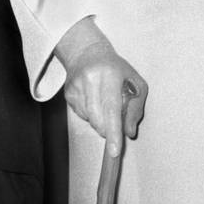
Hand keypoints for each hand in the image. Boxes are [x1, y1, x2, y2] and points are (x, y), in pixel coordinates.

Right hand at [55, 18, 147, 157]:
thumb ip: (135, 109)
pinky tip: (92, 98)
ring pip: (90, 120)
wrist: (86, 52)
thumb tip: (129, 133)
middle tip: (116, 117)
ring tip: (103, 99)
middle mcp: (89, 80)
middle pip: (99, 120)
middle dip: (109, 128)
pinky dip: (90, 113)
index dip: (114, 132)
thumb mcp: (136, 83)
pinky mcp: (67, 94)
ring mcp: (76, 87)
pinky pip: (81, 116)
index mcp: (109, 75)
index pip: (111, 109)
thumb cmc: (116, 69)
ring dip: (100, 119)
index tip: (114, 150)